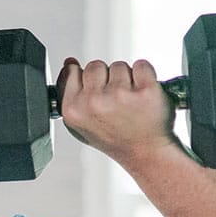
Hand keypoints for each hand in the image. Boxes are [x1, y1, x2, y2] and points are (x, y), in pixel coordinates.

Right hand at [55, 57, 177, 168]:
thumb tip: (69, 63)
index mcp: (73, 110)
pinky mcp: (145, 90)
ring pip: (119, 65)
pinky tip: (143, 94)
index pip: (71, 72)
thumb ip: (70, 93)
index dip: (87, 81)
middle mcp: (94, 102)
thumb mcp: (81, 123)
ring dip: (127, 78)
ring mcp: (120, 95)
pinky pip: (142, 65)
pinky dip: (145, 75)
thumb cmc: (115, 138)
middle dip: (106, 78)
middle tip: (115, 102)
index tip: (97, 95)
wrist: (146, 153)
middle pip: (95, 65)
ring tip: (130, 101)